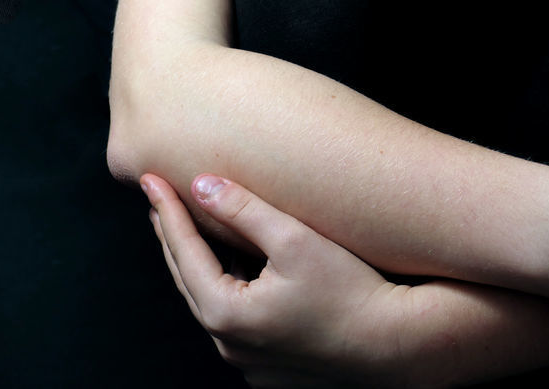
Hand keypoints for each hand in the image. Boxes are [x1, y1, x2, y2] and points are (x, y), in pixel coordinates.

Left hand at [141, 173, 410, 387]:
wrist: (397, 343)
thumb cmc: (352, 289)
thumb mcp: (295, 238)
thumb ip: (244, 209)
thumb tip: (201, 186)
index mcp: (225, 313)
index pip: (183, 250)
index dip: (168, 210)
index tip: (150, 179)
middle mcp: (228, 344)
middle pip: (189, 280)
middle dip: (175, 237)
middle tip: (162, 201)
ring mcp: (250, 362)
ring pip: (213, 304)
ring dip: (204, 267)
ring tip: (198, 231)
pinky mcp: (272, 368)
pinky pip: (239, 324)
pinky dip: (232, 292)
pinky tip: (242, 271)